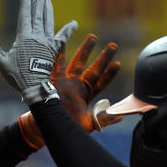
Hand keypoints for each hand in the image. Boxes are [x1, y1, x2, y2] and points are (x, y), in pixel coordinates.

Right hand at [0, 0, 76, 104]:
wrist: (34, 88)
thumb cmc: (17, 76)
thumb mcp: (2, 62)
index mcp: (24, 38)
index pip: (25, 16)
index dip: (25, 4)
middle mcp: (37, 37)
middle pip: (38, 15)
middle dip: (39, 1)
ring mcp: (47, 43)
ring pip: (48, 21)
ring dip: (48, 9)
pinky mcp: (53, 50)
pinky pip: (62, 38)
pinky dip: (68, 30)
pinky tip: (74, 23)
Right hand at [17, 34, 123, 148]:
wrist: (45, 128)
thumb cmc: (65, 127)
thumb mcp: (88, 124)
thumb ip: (103, 119)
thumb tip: (120, 116)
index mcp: (86, 95)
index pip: (101, 82)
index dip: (109, 73)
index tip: (118, 63)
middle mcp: (77, 86)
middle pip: (93, 69)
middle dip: (103, 58)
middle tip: (113, 45)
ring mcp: (65, 82)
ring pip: (77, 63)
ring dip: (85, 50)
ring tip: (93, 38)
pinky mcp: (53, 81)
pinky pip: (56, 65)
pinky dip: (59, 53)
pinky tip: (62, 41)